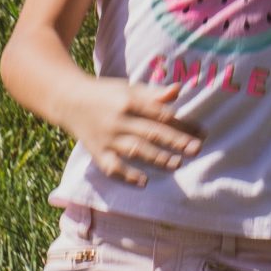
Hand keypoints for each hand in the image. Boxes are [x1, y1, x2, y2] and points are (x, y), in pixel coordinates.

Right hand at [69, 80, 200, 187]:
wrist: (67, 98)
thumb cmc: (107, 94)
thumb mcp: (129, 88)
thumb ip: (154, 94)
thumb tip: (178, 90)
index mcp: (128, 101)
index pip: (160, 114)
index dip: (182, 124)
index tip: (203, 133)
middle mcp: (117, 119)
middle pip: (150, 132)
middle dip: (174, 142)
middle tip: (196, 150)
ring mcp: (106, 137)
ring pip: (134, 149)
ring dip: (157, 158)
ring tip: (177, 164)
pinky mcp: (97, 151)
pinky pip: (111, 166)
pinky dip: (126, 175)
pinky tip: (144, 182)